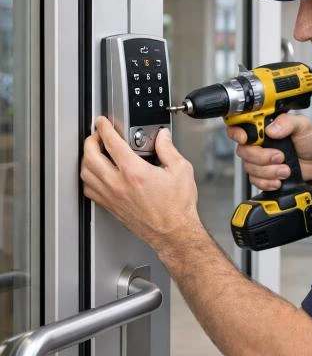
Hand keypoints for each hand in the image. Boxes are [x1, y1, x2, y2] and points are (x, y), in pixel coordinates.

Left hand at [81, 117, 199, 254]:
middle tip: (96, 135)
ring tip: (94, 152)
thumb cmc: (177, 208)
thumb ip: (168, 149)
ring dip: (86, 159)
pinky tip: (96, 175)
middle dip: (90, 140)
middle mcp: (119, 184)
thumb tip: (162, 137)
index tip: (102, 122)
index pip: (111, 142)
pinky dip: (88, 178)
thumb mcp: (180, 170)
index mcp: (134, 172)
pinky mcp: (111, 207)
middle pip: (90, 156)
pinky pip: (89, 190)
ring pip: (86, 173)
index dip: (104, 127)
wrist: (174, 233)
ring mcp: (112, 197)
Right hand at [226, 113, 311, 190]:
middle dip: (262, 157)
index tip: (244, 138)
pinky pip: (255, 181)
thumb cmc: (310, 142)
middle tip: (280, 157)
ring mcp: (259, 161)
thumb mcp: (303, 125)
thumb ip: (287, 122)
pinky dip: (267, 182)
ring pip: (250, 168)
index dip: (236, 133)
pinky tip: (279, 180)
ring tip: (285, 170)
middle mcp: (259, 144)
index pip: (240, 126)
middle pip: (244, 151)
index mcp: (263, 128)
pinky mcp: (263, 175)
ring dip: (269, 171)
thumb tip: (271, 129)